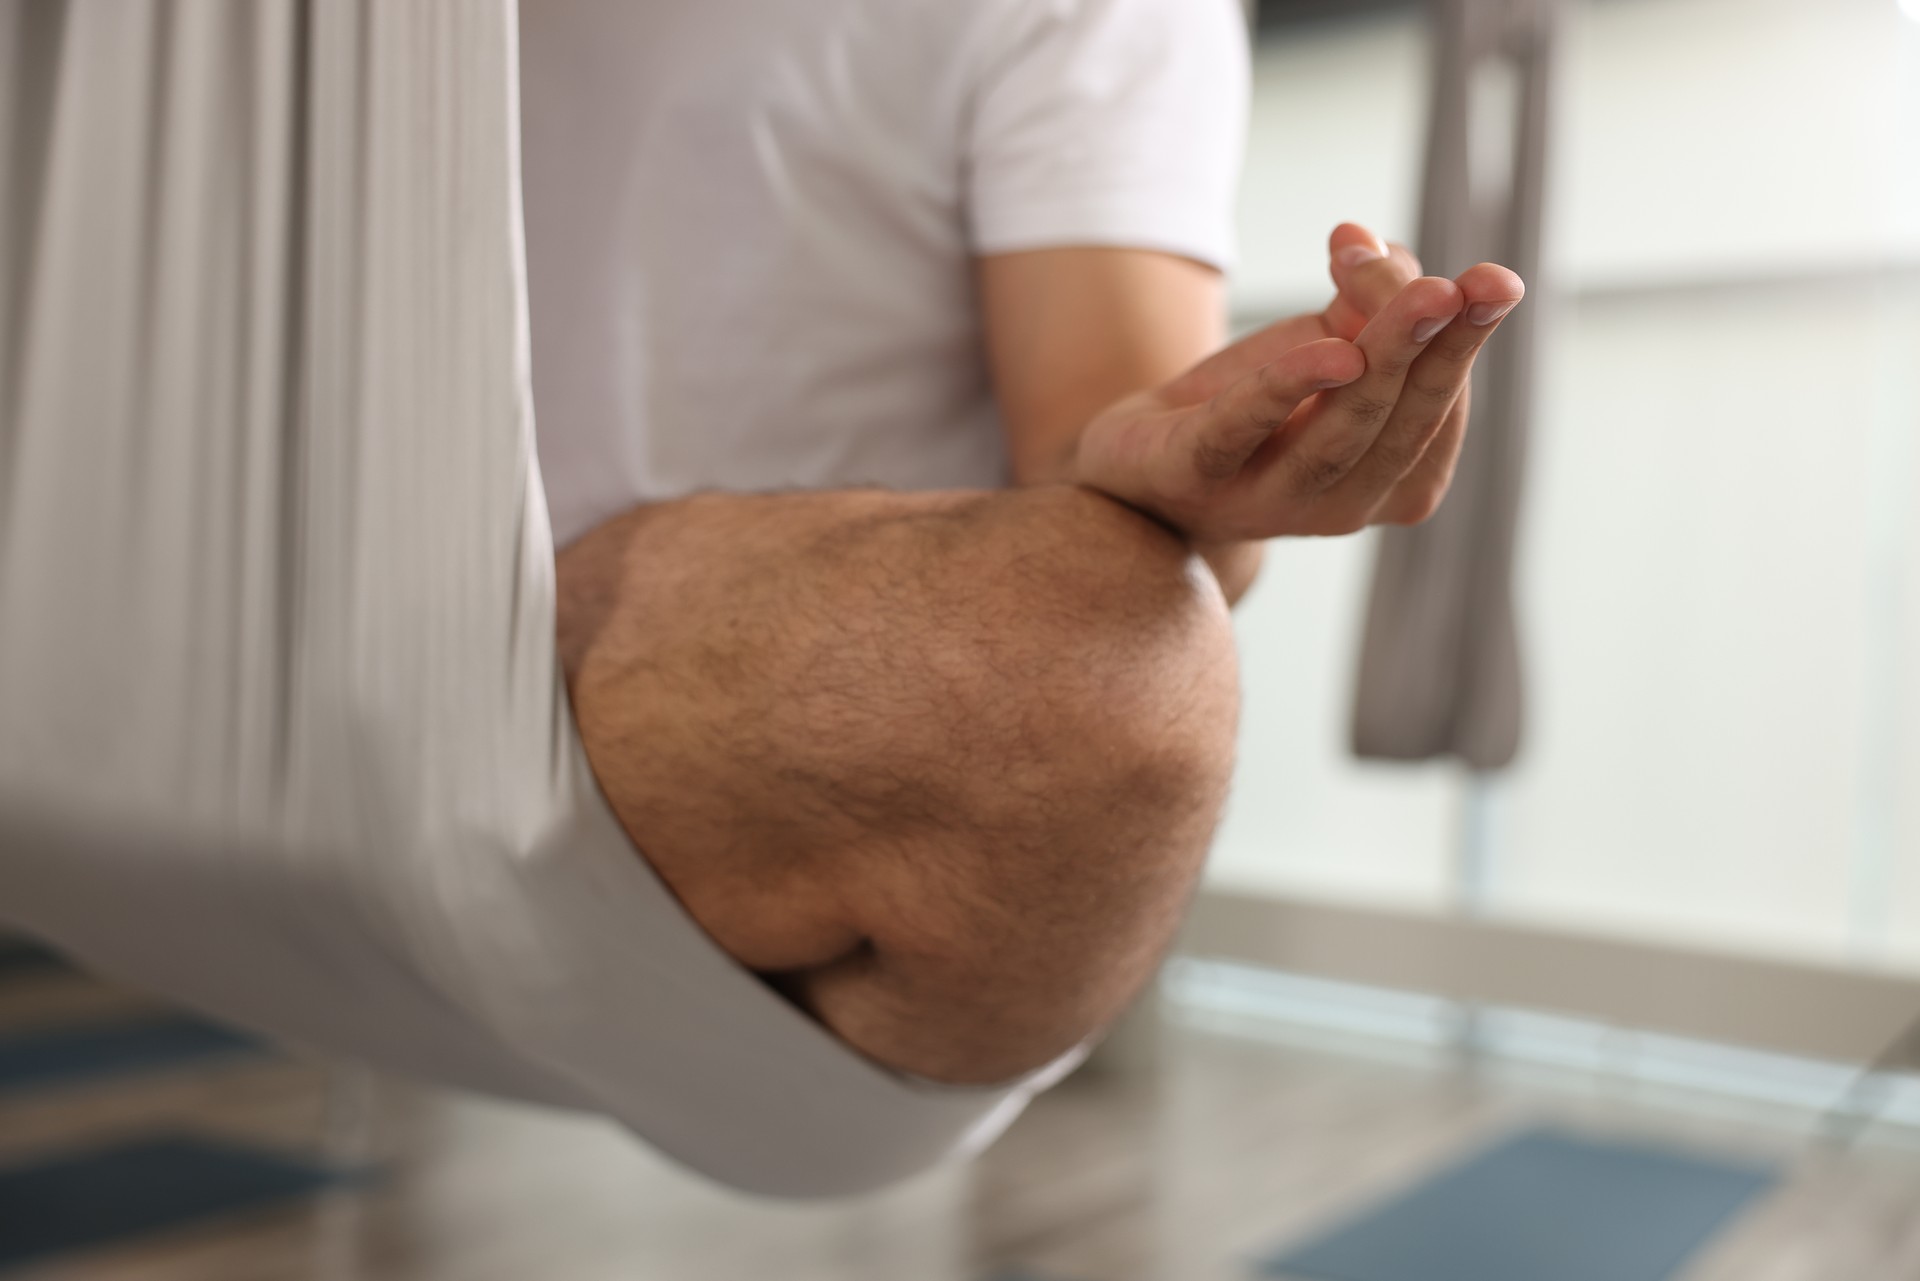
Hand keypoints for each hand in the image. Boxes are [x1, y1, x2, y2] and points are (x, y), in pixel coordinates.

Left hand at [1072, 224, 1523, 541]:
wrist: (1141, 460)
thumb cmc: (1254, 404)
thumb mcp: (1324, 339)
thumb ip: (1367, 295)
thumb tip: (1370, 243)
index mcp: (1392, 481)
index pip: (1440, 407)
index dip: (1459, 337)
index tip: (1482, 275)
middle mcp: (1342, 506)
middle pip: (1404, 421)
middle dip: (1444, 350)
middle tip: (1474, 286)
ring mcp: (1267, 503)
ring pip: (1340, 431)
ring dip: (1386, 358)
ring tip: (1425, 297)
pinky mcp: (1193, 475)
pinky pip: (1244, 430)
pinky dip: (1288, 390)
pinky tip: (1331, 354)